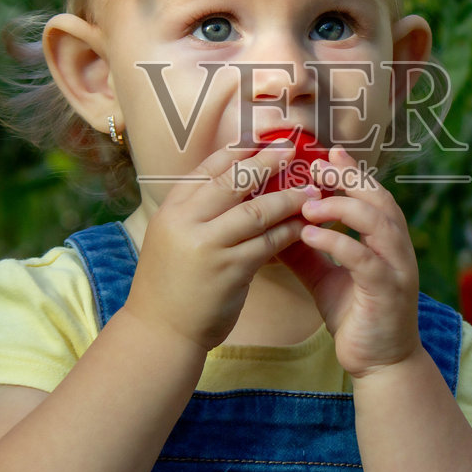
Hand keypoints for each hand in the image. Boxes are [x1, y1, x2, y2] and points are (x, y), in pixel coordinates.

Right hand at [126, 137, 319, 352]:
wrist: (160, 331)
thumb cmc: (171, 283)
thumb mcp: (172, 236)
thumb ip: (198, 211)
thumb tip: (237, 182)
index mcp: (172, 209)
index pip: (208, 168)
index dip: (238, 152)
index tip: (262, 141)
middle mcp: (187, 222)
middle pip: (234, 181)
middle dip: (266, 162)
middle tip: (292, 149)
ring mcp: (209, 246)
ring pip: (257, 211)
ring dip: (288, 198)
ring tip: (311, 189)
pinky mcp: (231, 270)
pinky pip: (268, 243)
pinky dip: (289, 231)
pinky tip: (306, 224)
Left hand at [275, 146, 421, 378]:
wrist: (379, 364)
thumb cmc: (355, 316)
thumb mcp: (324, 277)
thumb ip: (306, 250)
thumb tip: (275, 224)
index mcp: (384, 241)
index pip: (371, 193)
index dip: (351, 170)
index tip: (325, 152)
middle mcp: (396, 249)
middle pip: (379, 198)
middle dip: (349, 177)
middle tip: (315, 166)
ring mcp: (397, 269)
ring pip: (378, 222)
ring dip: (343, 206)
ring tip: (308, 202)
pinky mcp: (388, 293)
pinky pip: (365, 260)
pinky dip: (338, 242)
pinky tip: (311, 234)